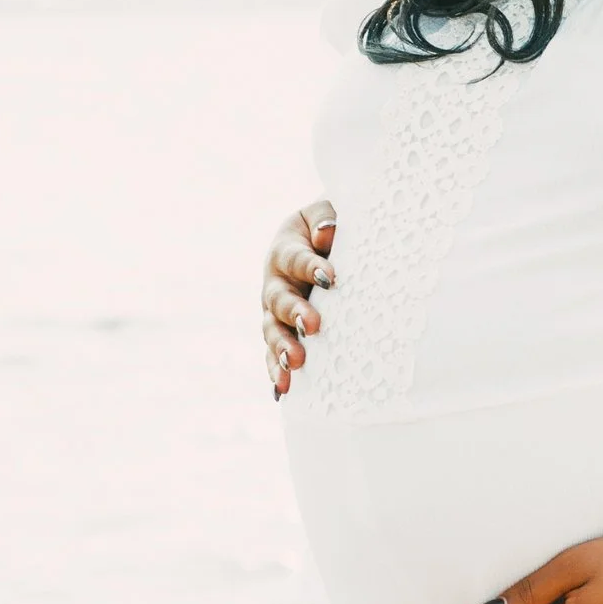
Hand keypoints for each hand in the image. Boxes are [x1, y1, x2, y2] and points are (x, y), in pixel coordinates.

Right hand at [263, 200, 335, 396]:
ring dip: (281, 347)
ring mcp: (274, 310)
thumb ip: (326, 218)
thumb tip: (328, 232)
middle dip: (294, 313)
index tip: (330, 278)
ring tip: (295, 363)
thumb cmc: (329, 226)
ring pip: (272, 330)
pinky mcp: (280, 331)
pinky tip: (281, 391)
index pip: (296, 259)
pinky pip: (272, 353)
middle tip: (312, 326)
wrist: (318, 240)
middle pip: (278, 299)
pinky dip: (275, 371)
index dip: (311, 267)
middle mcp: (275, 281)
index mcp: (286, 250)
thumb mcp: (327, 212)